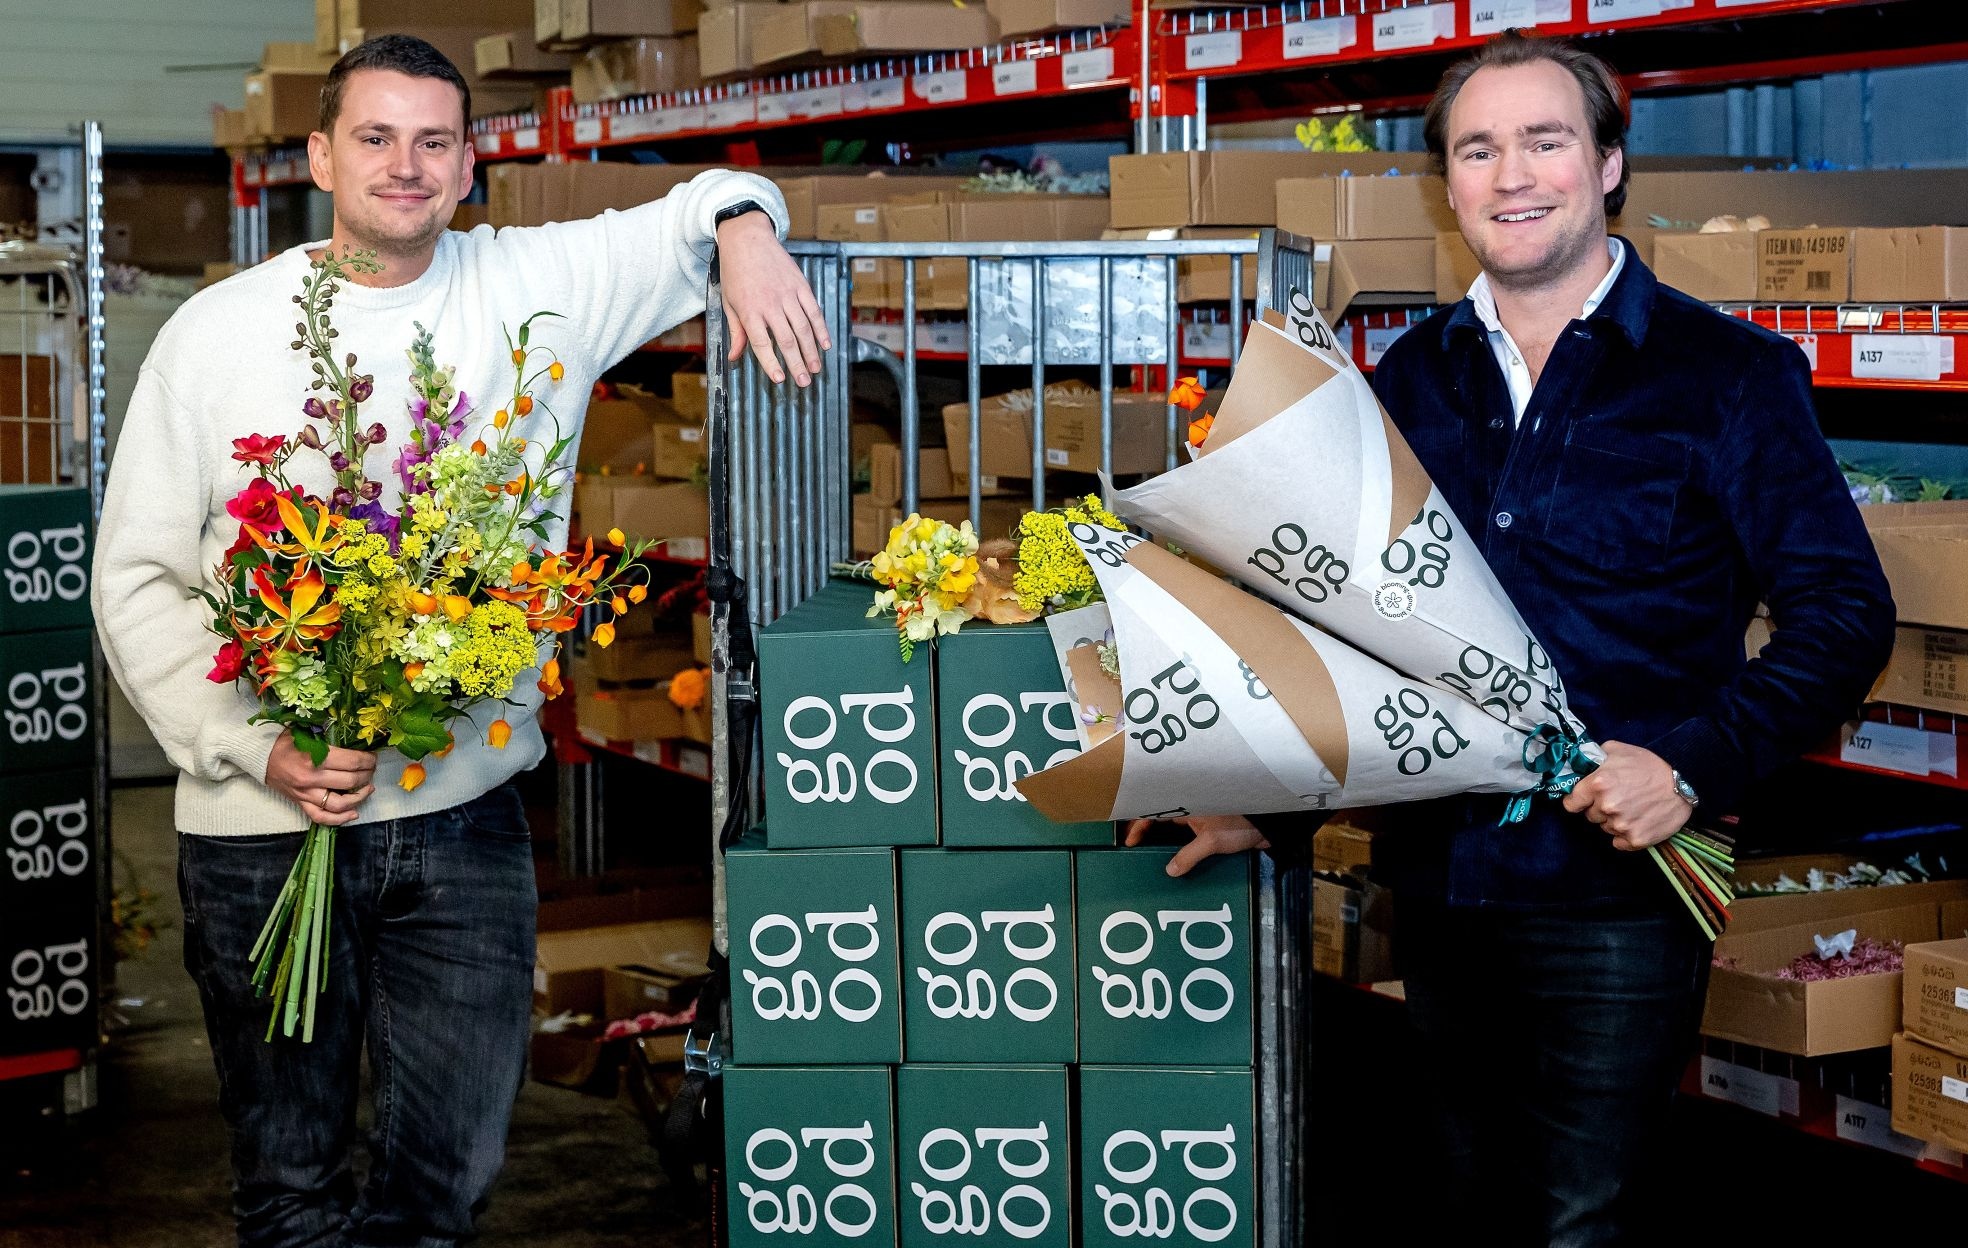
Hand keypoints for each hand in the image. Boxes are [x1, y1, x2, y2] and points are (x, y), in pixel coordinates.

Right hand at [265, 730, 377, 826]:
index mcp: (314, 757)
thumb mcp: (308, 730)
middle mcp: (311, 778)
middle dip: (367, 774)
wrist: (260, 755)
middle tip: (372, 768)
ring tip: (369, 788)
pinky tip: (353, 813)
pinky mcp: (300, 803)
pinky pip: (321, 817)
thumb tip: (357, 735)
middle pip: (350, 781)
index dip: (368, 760)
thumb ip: (330, 733)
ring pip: (339, 804)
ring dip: (359, 797)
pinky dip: (339, 819)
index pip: (352, 762)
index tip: (373, 757)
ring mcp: (305, 794)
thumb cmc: (286, 740)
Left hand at [718, 211, 828, 387]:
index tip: (780, 379)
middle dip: (797, 364)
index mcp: (749, 311)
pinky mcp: (800, 286)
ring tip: (816, 368)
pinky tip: (825, 344)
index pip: (762, 344)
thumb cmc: (735, 271)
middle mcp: (770, 305)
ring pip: (803, 329)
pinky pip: (814, 311)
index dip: (772, 363)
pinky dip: (821, 329)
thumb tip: (735, 356)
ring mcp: (787, 295)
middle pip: (787, 341)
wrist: (747, 238)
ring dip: (811, 351)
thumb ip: (736, 331)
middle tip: (804, 382)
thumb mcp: (729, 302)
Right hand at [1124, 814, 1270, 876]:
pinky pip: (1187, 837)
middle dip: (1146, 831)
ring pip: (1173, 828)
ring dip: (1161, 840)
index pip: (1153, 809)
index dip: (1138, 823)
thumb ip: (1189, 855)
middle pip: (1160, 817)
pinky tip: (1174, 861)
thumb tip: (1170, 871)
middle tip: (1133, 849)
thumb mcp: (1212, 841)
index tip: (1129, 842)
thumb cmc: (1241, 824)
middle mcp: (1191, 808)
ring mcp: (1201, 818)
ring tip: (1149, 857)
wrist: (1271, 826)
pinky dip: (1178, 848)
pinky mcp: (1211, 829)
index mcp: (1187, 803)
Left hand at [1560, 740, 1689, 851]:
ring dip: (1614, 821)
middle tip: (1618, 798)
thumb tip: (1579, 766)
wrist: (1684, 783)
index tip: (1584, 800)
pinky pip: (1619, 842)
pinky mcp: (1636, 840)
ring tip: (1632, 807)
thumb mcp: (1617, 750)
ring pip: (1605, 828)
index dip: (1578, 801)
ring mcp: (1621, 825)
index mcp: (1598, 784)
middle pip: (1590, 816)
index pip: (1571, 803)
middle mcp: (1607, 806)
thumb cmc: (1650, 765)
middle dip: (1599, 808)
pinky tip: (1637, 821)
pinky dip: (1625, 835)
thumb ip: (1594, 759)